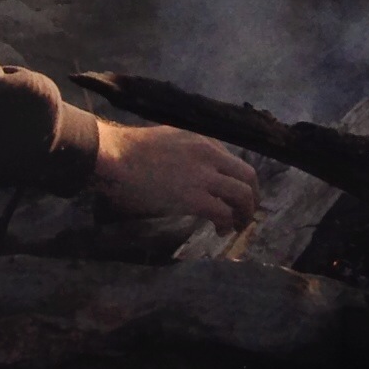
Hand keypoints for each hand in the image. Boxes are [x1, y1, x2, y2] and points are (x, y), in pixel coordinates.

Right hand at [91, 121, 258, 228]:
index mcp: (203, 141)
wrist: (116, 156)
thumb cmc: (133, 150)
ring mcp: (204, 176)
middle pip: (248, 177)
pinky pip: (223, 213)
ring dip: (243, 214)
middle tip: (245, 214)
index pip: (235, 162)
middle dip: (252, 198)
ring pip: (242, 195)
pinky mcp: (194, 198)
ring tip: (236, 226)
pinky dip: (226, 224)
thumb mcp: (170, 138)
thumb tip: (195, 170)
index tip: (235, 197)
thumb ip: (189, 150)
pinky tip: (219, 230)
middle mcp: (210, 155)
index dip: (240, 182)